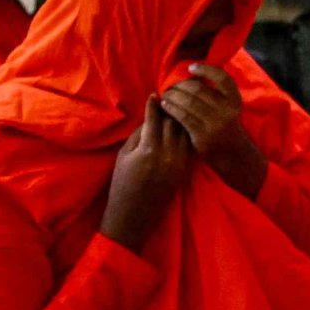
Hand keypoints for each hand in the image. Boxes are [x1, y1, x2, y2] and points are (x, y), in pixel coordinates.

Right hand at [98, 99, 198, 248]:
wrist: (134, 214)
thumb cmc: (122, 183)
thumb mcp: (124, 155)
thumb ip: (139, 135)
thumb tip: (151, 116)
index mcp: (149, 149)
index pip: (155, 120)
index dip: (154, 106)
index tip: (155, 94)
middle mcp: (167, 155)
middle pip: (173, 124)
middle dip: (171, 109)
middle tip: (170, 96)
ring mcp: (178, 163)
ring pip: (183, 133)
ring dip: (180, 120)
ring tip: (178, 109)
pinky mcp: (184, 170)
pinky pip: (187, 146)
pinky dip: (184, 134)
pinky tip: (181, 127)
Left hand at [159, 65, 265, 196]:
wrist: (233, 155)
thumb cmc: (226, 127)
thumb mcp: (228, 108)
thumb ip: (216, 94)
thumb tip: (192, 74)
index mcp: (234, 101)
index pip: (222, 78)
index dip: (206, 69)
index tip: (191, 67)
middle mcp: (227, 111)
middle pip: (198, 90)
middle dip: (180, 85)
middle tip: (170, 85)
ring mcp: (215, 125)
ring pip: (188, 102)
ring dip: (173, 96)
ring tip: (165, 94)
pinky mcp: (202, 137)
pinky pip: (182, 117)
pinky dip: (171, 109)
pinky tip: (165, 106)